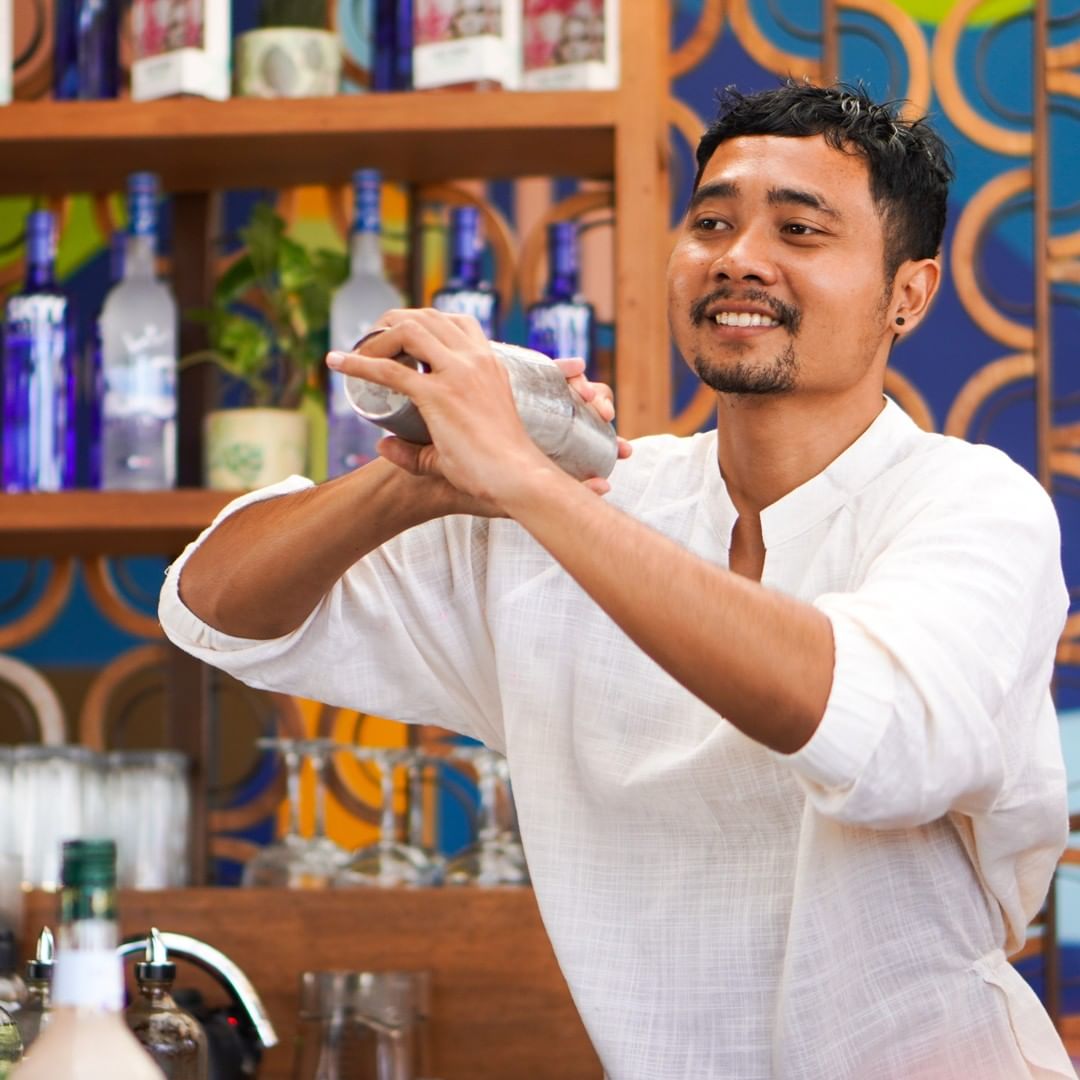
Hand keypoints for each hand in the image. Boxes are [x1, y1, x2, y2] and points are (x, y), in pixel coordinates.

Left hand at [327, 309, 621, 511]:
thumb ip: (420, 448)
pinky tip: (338, 364)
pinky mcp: (439, 396)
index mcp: (490, 364)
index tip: (400, 337)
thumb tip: (382, 444)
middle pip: (426, 317)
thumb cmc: (497, 468)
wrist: (517, 478)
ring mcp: (457, 374)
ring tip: (358, 354)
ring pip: (407, 331)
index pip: (456, 322)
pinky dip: (359, 364)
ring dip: (377, 338)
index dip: (424, 321)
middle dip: (393, 322)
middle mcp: (475, 361)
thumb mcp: (462, 442)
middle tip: (371, 342)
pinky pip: (389, 371)